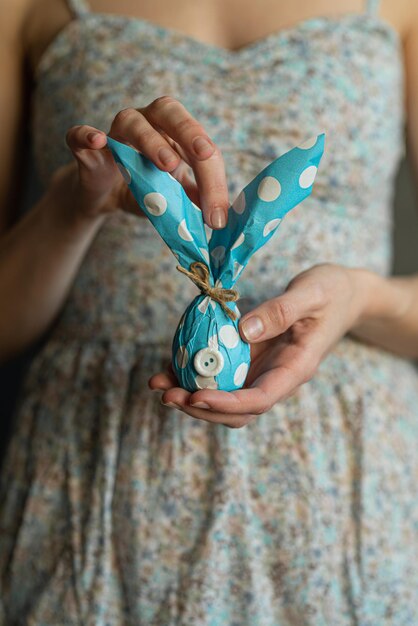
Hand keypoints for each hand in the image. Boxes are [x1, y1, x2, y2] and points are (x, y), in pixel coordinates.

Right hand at [51, 96, 228, 227]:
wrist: (104, 196)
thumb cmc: (143, 190)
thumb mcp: (172, 198)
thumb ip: (192, 199)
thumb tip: (219, 215)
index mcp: (175, 133)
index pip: (200, 147)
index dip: (213, 179)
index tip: (217, 215)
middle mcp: (148, 123)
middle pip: (170, 113)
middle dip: (191, 133)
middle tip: (205, 156)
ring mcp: (115, 132)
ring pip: (131, 121)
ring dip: (151, 140)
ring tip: (167, 164)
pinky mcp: (85, 148)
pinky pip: (80, 134)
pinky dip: (86, 134)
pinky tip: (97, 139)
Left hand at [149, 263, 371, 426]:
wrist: (344, 295)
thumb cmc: (332, 292)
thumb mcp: (312, 294)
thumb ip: (281, 311)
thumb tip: (243, 330)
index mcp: (296, 368)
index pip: (260, 399)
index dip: (227, 404)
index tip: (197, 397)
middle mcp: (277, 377)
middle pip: (238, 409)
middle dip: (201, 408)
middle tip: (167, 394)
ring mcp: (262, 370)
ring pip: (226, 397)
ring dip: (192, 396)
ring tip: (159, 383)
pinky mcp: (251, 358)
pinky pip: (222, 375)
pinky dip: (194, 375)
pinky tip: (169, 367)